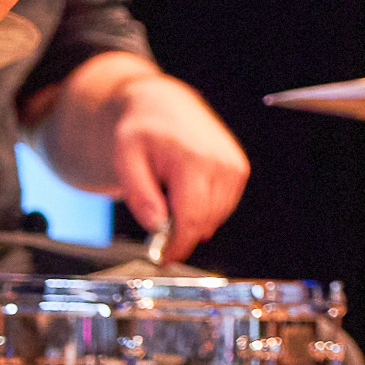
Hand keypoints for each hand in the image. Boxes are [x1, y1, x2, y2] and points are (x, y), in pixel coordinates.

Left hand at [108, 75, 248, 259]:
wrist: (163, 106)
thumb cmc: (142, 130)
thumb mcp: (125, 160)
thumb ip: (140, 195)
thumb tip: (157, 226)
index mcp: (194, 159)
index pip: (192, 218)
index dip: (177, 245)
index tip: (162, 257)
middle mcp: (222, 163)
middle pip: (205, 222)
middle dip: (181, 234)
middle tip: (156, 231)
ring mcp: (234, 166)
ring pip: (216, 218)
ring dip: (193, 222)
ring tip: (169, 202)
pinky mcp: (239, 169)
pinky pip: (223, 207)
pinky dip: (204, 210)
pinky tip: (185, 195)